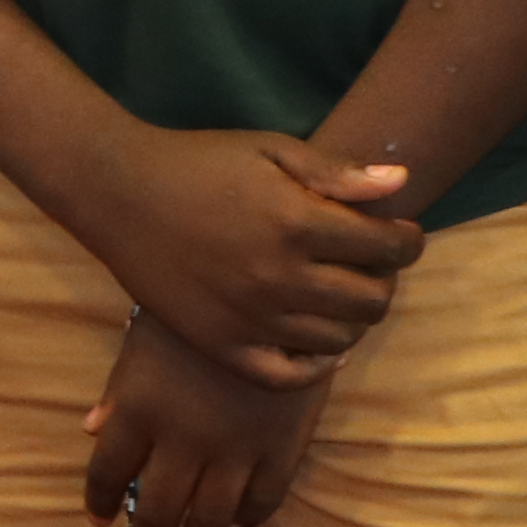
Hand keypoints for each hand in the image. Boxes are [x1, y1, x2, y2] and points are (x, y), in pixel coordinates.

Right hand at [54, 125, 420, 387]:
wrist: (118, 193)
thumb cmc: (199, 162)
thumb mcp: (270, 149)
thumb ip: (335, 171)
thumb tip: (402, 185)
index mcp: (298, 222)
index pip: (388, 248)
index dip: (408, 241)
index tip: (401, 234)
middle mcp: (280, 277)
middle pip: (373, 300)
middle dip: (386, 279)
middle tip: (371, 265)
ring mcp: (251, 318)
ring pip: (340, 340)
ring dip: (354, 319)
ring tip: (340, 295)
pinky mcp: (222, 345)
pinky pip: (288, 377)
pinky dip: (316, 367)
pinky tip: (319, 344)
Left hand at [83, 311, 326, 526]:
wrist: (278, 286)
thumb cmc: (198, 307)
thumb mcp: (144, 336)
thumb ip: (119, 389)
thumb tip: (92, 430)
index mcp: (140, 408)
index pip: (107, 473)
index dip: (99, 502)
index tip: (98, 519)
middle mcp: (183, 439)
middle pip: (157, 511)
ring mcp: (234, 449)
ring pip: (209, 519)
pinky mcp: (280, 449)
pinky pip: (261, 502)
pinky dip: (244, 520)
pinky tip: (233, 526)